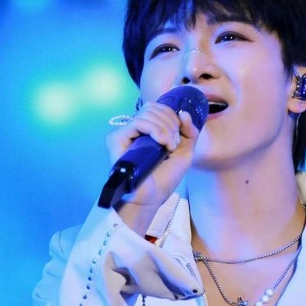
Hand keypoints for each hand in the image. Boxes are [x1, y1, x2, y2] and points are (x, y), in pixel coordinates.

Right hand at [105, 101, 198, 233]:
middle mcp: (134, 130)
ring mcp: (124, 133)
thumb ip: (189, 131)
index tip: (178, 138)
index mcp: (147, 131)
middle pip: (153, 107)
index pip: (158, 107)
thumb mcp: (185, 152)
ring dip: (165, 128)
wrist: (150, 198)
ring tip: (169, 147)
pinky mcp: (116, 139)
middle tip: (174, 144)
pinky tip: (162, 144)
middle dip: (170, 122)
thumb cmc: (164, 179)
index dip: (172, 116)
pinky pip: (138, 122)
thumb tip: (182, 112)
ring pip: (147, 113)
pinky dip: (155, 130)